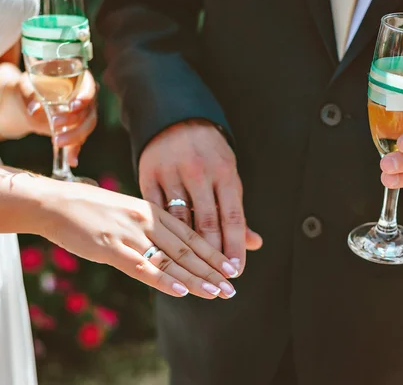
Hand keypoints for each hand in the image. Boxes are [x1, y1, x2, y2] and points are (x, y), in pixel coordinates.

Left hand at [22, 70, 97, 166]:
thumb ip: (29, 95)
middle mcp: (85, 97)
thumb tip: (34, 110)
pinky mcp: (78, 129)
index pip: (88, 86)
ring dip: (75, 136)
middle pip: (89, 110)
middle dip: (74, 119)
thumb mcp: (25, 86)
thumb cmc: (30, 87)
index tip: (72, 106)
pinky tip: (72, 161)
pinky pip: (80, 140)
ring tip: (57, 142)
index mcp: (78, 79)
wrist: (30, 101)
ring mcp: (84, 114)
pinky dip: (75, 151)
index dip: (84, 97)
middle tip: (54, 124)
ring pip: (87, 126)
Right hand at [37, 178, 240, 298]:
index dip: (212, 253)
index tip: (231, 267)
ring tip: (217, 292)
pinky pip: (142, 267)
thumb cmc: (90, 209)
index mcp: (152, 210)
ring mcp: (129, 233)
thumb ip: (149, 226)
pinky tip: (182, 290)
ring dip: (196, 279)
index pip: (190, 235)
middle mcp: (146, 220)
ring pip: (170, 260)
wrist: (55, 203)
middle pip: (186, 249)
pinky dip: (163, 280)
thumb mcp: (126, 211)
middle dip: (211, 270)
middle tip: (231, 287)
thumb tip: (169, 245)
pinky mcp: (110, 246)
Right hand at [138, 119, 262, 276]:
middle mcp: (199, 172)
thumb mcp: (225, 176)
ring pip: (181, 219)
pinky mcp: (148, 176)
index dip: (235, 246)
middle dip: (214, 254)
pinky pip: (156, 210)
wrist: (175, 120)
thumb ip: (235, 211)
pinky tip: (166, 253)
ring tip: (194, 275)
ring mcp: (172, 173)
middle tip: (217, 281)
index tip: (236, 272)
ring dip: (188, 250)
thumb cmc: (207, 155)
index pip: (233, 216)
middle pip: (208, 220)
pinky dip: (162, 233)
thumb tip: (254, 244)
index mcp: (224, 172)